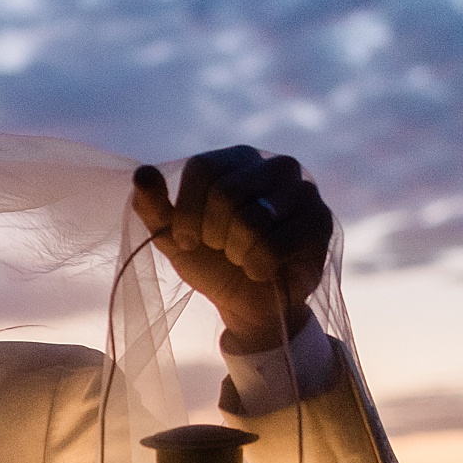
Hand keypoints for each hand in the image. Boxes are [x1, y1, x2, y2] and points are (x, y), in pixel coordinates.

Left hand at [132, 148, 332, 349]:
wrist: (249, 303)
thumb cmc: (212, 262)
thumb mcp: (174, 237)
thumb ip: (154, 206)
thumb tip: (141, 172)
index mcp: (237, 159)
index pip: (203, 168)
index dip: (187, 212)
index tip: (188, 240)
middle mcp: (274, 165)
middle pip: (226, 192)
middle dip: (212, 235)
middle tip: (220, 251)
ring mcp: (303, 190)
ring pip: (252, 219)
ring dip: (236, 253)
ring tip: (243, 258)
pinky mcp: (320, 221)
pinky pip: (275, 245)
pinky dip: (258, 267)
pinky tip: (264, 270)